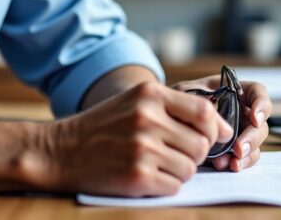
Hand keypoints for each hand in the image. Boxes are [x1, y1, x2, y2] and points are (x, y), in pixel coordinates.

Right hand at [44, 81, 232, 196]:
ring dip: (179, 171)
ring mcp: (142, 148)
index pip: (204, 111)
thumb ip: (175, 107)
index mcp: (150, 94)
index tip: (213, 137)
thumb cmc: (103, 126)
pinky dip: (166, 185)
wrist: (60, 150)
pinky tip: (147, 177)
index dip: (215, 128)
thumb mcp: (135, 101)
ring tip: (157, 164)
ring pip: (190, 167)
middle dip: (195, 153)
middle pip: (201, 144)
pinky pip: (174, 186)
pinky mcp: (137, 176)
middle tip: (175, 154)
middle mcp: (147, 118)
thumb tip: (220, 127)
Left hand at [171, 75, 271, 172]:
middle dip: (252, 138)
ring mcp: (239, 132)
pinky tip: (225, 165)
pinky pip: (244, 158)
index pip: (258, 93)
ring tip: (232, 163)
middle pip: (260, 124)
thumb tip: (220, 121)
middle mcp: (241, 111)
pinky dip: (238, 163)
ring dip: (247, 154)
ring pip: (255, 144)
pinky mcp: (232, 150)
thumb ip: (203, 100)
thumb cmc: (179, 98)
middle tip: (238, 149)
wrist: (167, 116)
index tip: (255, 118)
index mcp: (235, 91)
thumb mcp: (187, 92)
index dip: (261, 105)